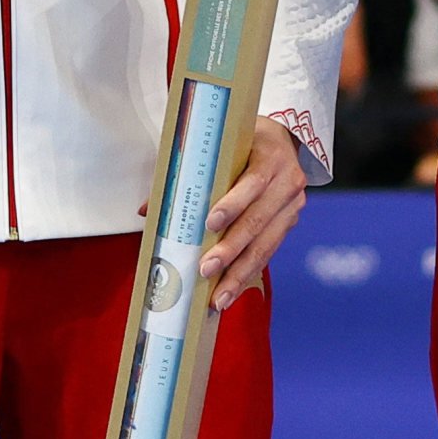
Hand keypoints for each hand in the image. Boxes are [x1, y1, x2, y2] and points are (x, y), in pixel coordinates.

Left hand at [196, 116, 307, 307]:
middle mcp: (287, 183)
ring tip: (219, 298)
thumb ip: (187, 175)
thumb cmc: (243, 143)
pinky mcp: (290, 222)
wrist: (284, 140)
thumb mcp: (221, 148)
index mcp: (269, 158)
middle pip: (257, 221)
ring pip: (265, 244)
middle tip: (205, 269)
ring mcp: (292, 205)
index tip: (210, 223)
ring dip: (239, 273)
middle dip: (230, 249)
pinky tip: (231, 292)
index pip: (252, 183)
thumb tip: (145, 210)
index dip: (232, 204)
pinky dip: (248, 274)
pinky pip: (269, 252)